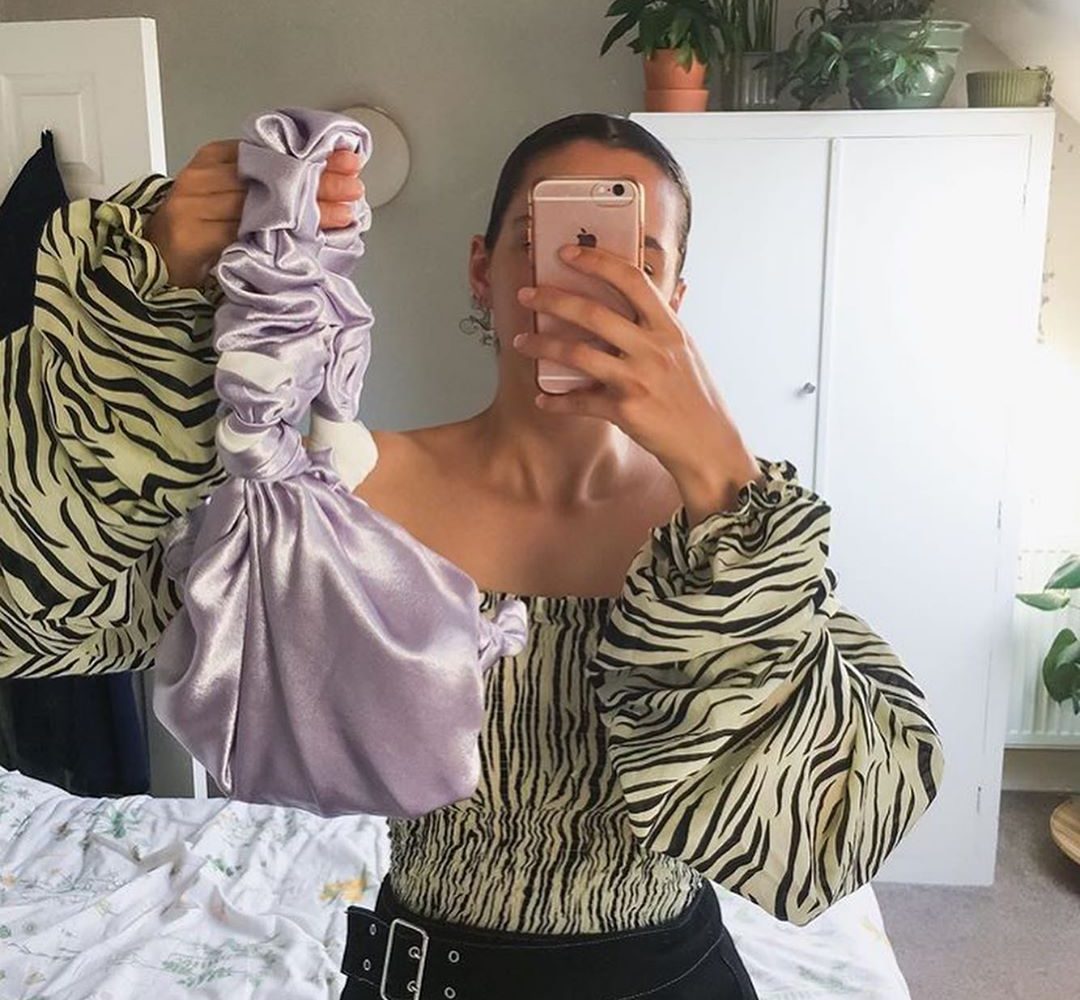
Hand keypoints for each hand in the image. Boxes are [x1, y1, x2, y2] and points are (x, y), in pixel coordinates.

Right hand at [143, 139, 364, 290]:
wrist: (153, 264)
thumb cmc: (199, 234)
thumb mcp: (233, 201)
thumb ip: (264, 188)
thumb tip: (324, 186)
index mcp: (213, 159)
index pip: (269, 150)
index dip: (310, 156)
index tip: (346, 161)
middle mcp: (202, 177)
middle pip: (269, 175)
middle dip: (317, 182)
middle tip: (354, 187)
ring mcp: (193, 205)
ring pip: (262, 204)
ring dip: (308, 210)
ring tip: (344, 213)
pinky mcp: (191, 235)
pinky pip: (243, 232)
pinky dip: (279, 235)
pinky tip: (307, 237)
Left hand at [512, 242, 762, 519]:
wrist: (708, 445)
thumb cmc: (694, 396)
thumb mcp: (685, 351)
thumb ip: (665, 321)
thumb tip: (661, 288)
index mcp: (668, 327)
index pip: (631, 280)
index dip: (597, 261)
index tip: (567, 252)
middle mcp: (653, 348)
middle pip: (592, 312)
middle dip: (551, 299)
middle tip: (525, 294)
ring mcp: (638, 379)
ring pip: (577, 354)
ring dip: (542, 345)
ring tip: (520, 341)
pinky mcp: (626, 410)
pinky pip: (580, 402)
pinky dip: (557, 401)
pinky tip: (542, 399)